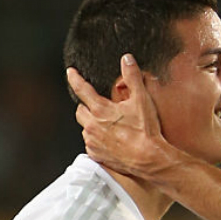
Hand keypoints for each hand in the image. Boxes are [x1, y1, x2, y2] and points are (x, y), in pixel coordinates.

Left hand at [66, 55, 180, 177]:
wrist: (149, 159)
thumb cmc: (145, 132)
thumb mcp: (142, 100)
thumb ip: (133, 77)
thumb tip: (127, 60)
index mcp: (100, 110)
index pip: (81, 89)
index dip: (75, 79)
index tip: (71, 73)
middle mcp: (92, 126)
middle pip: (80, 110)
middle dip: (85, 106)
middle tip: (96, 106)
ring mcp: (93, 141)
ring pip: (85, 128)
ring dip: (92, 124)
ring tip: (108, 125)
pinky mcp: (97, 155)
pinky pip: (91, 145)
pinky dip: (97, 140)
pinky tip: (110, 140)